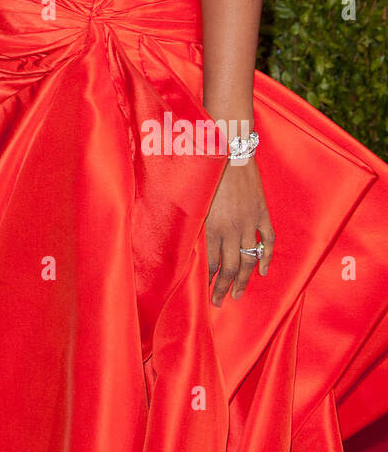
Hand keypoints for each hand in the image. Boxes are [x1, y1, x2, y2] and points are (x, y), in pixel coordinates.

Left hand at [205, 158, 274, 305]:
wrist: (229, 148)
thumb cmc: (205, 171)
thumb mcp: (193, 199)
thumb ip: (193, 221)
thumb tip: (184, 242)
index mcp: (211, 226)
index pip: (210, 263)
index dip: (207, 280)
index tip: (202, 293)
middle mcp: (231, 228)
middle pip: (230, 267)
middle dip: (223, 287)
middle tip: (218, 302)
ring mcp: (250, 222)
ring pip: (249, 259)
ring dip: (244, 280)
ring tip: (237, 294)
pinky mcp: (262, 212)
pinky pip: (268, 240)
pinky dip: (267, 257)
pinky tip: (263, 271)